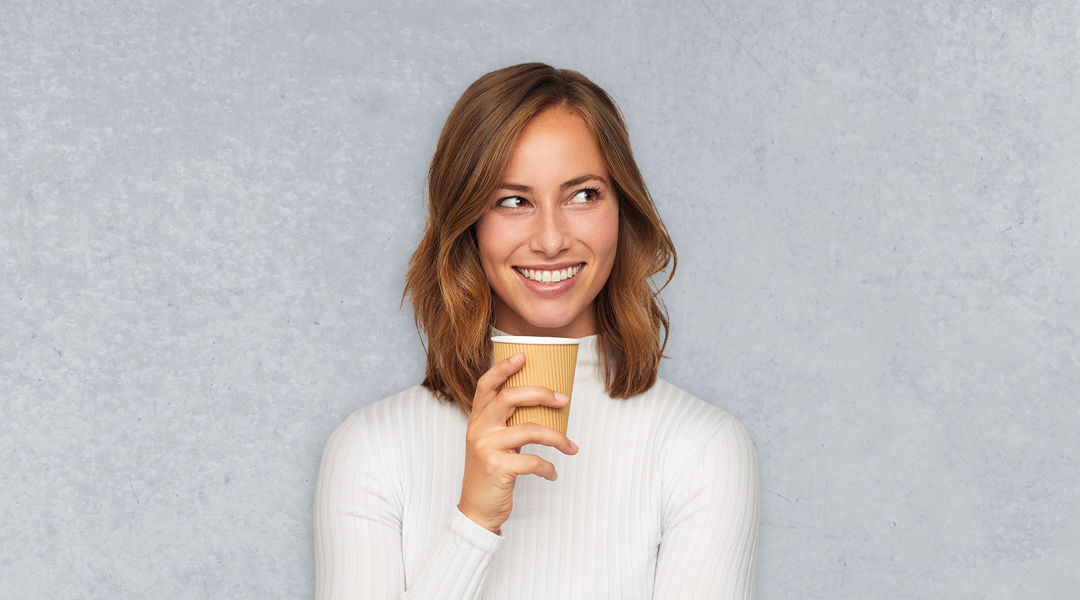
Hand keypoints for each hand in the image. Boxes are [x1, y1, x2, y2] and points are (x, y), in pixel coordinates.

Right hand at [457, 352, 579, 534]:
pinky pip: (533, 460)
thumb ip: (506, 424)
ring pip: (530, 429)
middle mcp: (479, 429)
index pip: (487, 385)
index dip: (504, 367)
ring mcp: (486, 448)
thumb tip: (542, 406)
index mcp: (477, 420)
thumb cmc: (490, 474)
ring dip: (557, 438)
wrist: (476, 511)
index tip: (524, 356)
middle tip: (564, 400)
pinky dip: (549, 468)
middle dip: (542, 394)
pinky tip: (553, 474)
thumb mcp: (492, 444)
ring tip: (571, 447)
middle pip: (511, 398)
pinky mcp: (497, 468)